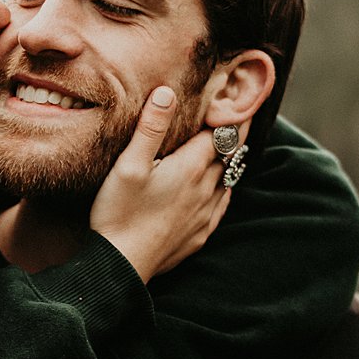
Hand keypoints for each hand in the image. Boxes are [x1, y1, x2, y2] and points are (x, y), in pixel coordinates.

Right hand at [90, 86, 231, 281]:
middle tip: (234, 114)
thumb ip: (150, 128)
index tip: (238, 95)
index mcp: (192, 167)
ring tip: (225, 147)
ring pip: (228, 179)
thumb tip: (167, 92)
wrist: (121, 265)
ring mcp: (206, 214)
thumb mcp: (129, 165)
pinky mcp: (200, 234)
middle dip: (232, 133)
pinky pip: (221, 205)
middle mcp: (207, 189)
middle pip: (230, 154)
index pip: (224, 131)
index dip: (231, 112)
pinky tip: (215, 189)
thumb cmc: (120, 213)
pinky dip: (222, 188)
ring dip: (228, 161)